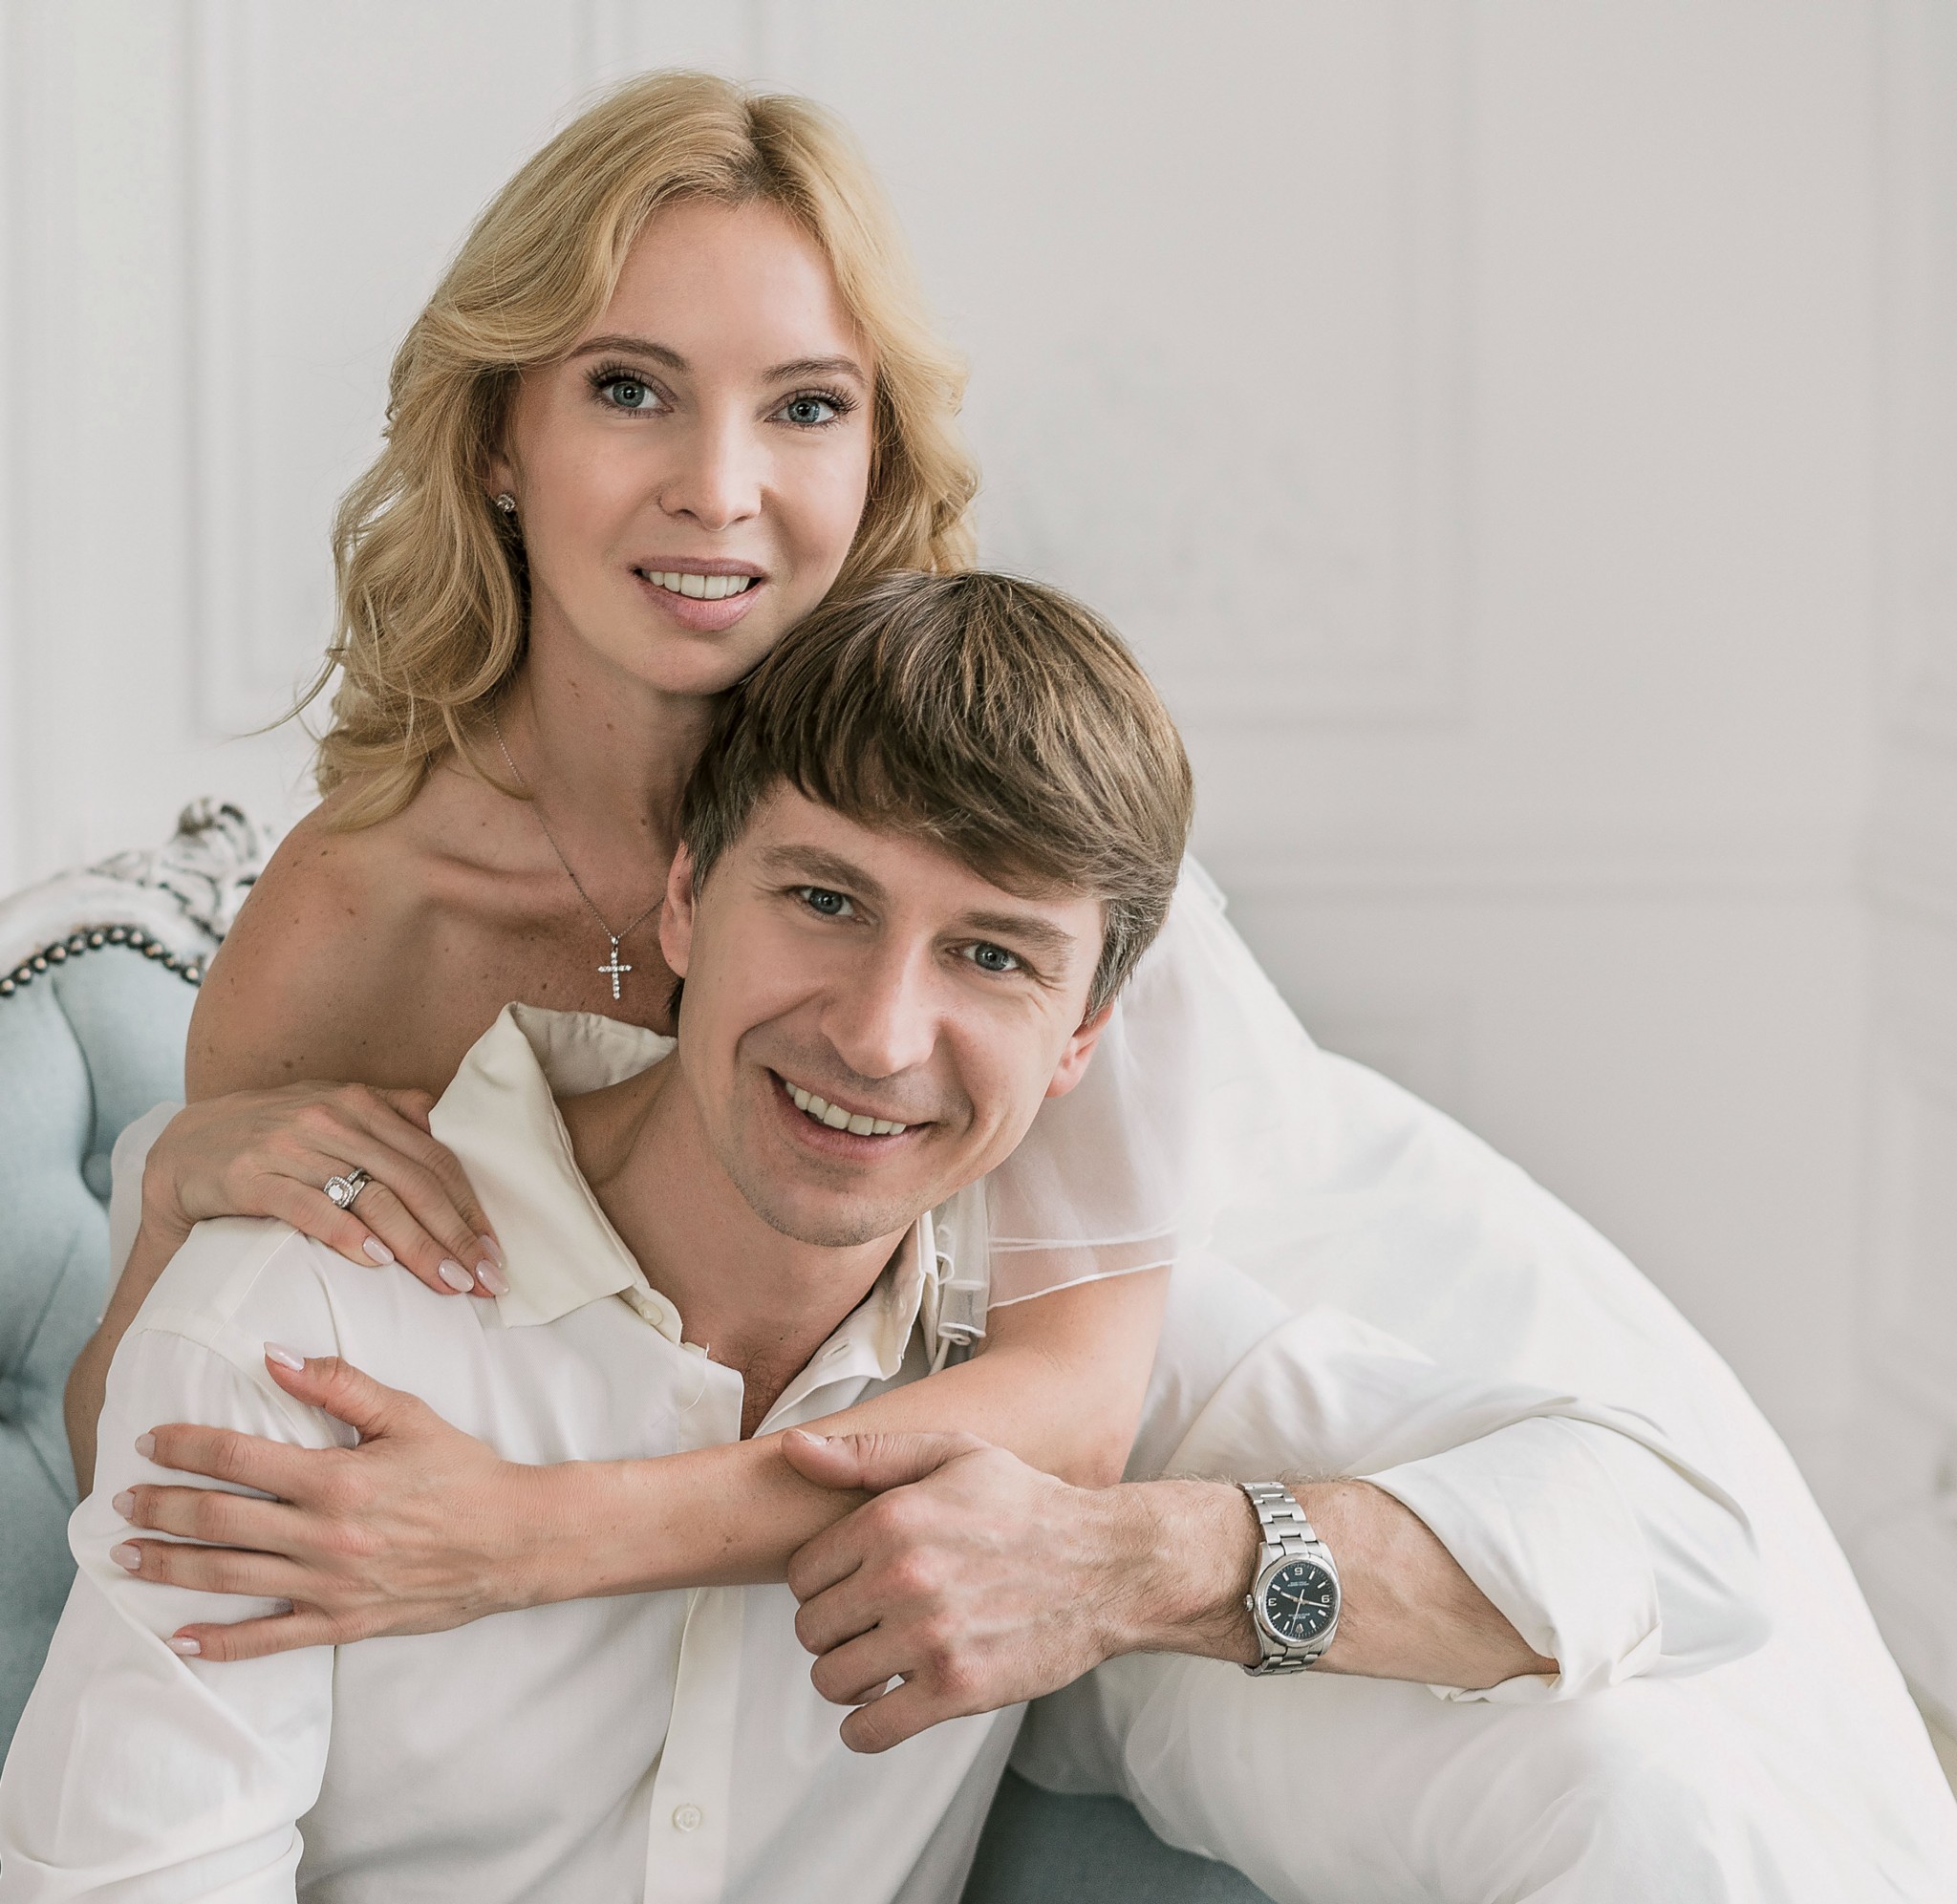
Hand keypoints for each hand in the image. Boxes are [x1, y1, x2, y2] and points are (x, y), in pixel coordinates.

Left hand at [109, 1350, 550, 1659]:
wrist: (513, 1540)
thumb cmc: (463, 1472)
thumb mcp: (408, 1415)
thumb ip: (340, 1385)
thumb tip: (273, 1357)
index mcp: (337, 1478)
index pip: (239, 1457)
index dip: (186, 1447)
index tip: (150, 1443)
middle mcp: (324, 1535)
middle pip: (219, 1520)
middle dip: (161, 1508)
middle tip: (120, 1501)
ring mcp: (330, 1585)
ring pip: (230, 1578)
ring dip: (171, 1567)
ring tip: (128, 1558)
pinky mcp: (344, 1623)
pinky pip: (270, 1641)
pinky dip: (220, 1643)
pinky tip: (180, 1638)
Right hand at [144, 1084, 503, 1297]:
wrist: (181, 1148)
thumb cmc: (272, 1140)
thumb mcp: (333, 1116)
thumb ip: (389, 1116)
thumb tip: (447, 1127)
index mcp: (362, 1104)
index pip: (434, 1159)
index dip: (471, 1207)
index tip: (497, 1253)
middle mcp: (333, 1117)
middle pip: (413, 1181)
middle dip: (456, 1235)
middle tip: (485, 1281)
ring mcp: (291, 1144)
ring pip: (372, 1196)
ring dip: (417, 1244)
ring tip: (447, 1283)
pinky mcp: (250, 1174)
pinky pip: (308, 1206)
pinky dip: (346, 1233)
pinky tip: (375, 1261)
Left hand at [782, 1430, 1237, 1753]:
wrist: (1108, 1565)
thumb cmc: (1025, 1506)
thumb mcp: (951, 1455)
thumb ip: (866, 1454)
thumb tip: (791, 1449)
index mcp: (893, 1517)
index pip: (800, 1572)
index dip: (822, 1582)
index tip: (853, 1583)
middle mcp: (904, 1575)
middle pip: (810, 1628)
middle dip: (834, 1629)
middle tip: (871, 1623)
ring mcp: (930, 1636)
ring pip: (831, 1680)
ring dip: (849, 1678)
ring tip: (881, 1662)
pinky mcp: (957, 1688)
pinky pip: (870, 1731)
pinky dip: (867, 1727)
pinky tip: (888, 1705)